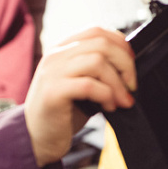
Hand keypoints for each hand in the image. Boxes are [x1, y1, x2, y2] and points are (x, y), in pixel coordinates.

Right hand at [24, 27, 135, 166]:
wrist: (36, 137)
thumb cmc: (62, 112)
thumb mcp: (79, 83)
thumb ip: (96, 69)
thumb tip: (128, 67)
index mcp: (61, 49)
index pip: (96, 31)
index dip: (120, 44)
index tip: (130, 65)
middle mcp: (54, 56)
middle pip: (101, 43)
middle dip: (125, 64)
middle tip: (131, 85)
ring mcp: (52, 73)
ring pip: (97, 61)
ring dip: (117, 82)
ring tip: (121, 100)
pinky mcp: (53, 92)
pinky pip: (89, 85)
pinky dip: (106, 95)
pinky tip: (108, 107)